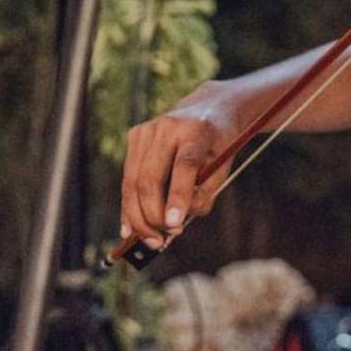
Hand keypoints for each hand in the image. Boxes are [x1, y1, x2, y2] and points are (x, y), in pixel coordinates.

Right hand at [120, 82, 237, 247]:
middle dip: (153, 215)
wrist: (208, 109)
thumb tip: (175, 223)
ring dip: (138, 217)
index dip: (179, 197)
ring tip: (150, 240)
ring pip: (132, 181)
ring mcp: (147, 130)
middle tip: (162, 240)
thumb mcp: (223, 166)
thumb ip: (205, 193)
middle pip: (151, 178)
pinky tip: (129, 229)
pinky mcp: (135, 136)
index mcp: (198, 131)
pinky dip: (128, 206)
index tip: (174, 225)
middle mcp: (168, 127)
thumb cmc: (219, 144)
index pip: (185, 166)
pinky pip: (127, 178)